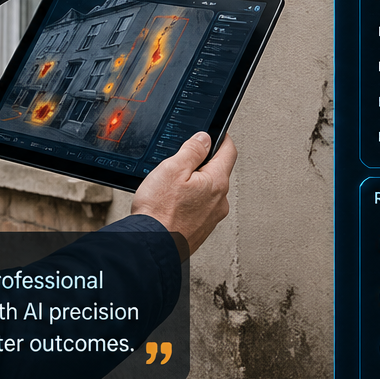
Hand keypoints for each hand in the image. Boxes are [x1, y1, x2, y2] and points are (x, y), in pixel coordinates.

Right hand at [131, 132, 235, 255]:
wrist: (150, 245)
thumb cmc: (159, 211)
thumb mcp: (173, 168)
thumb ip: (192, 150)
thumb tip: (204, 138)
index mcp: (216, 183)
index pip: (229, 152)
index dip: (221, 138)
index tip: (217, 133)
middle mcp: (219, 202)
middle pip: (217, 172)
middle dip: (202, 164)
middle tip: (180, 164)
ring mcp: (211, 218)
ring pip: (207, 192)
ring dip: (194, 186)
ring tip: (170, 189)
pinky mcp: (201, 230)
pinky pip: (199, 208)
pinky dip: (189, 203)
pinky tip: (171, 205)